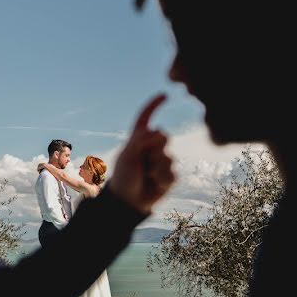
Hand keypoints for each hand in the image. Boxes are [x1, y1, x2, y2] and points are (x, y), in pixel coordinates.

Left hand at [106, 94, 174, 213]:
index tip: (165, 95)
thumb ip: (141, 140)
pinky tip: (154, 184)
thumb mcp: (128, 155)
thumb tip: (160, 130)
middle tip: (142, 162)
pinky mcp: (169, 176)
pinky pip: (173, 173)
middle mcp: (151, 146)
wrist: (128, 201)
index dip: (154, 105)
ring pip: (169, 157)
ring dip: (156, 167)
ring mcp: (161, 160)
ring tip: (146, 176)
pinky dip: (162, 179)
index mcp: (138, 138)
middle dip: (154, 149)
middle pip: (164, 136)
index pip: (146, 117)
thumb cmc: (123, 176)